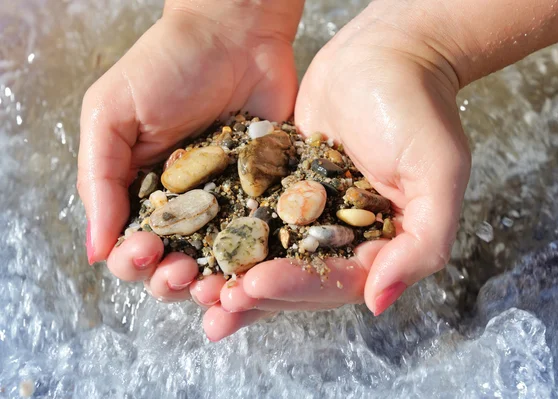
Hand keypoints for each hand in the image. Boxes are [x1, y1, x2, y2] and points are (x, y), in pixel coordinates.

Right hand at [77, 1, 302, 338]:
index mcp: (141, 192)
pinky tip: (255, 272)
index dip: (133, 261)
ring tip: (218, 284)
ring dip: (214, 285)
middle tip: (181, 270)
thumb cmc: (167, 66)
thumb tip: (95, 249)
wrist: (237, 35)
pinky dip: (257, 264)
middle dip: (170, 281)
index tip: (144, 250)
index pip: (130, 248)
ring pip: (218, 265)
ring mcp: (228, 205)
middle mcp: (185, 207)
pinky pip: (263, 241)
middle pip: (172, 266)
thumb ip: (99, 178)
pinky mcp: (267, 196)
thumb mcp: (113, 114)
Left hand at [217, 3, 470, 325]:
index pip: (337, 281)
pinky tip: (196, 246)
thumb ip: (424, 242)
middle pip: (297, 279)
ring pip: (269, 254)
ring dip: (235, 274)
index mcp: (382, 244)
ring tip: (194, 288)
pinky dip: (227, 233)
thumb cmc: (419, 106)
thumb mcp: (438, 172)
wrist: (387, 50)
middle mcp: (345, 235)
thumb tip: (378, 302)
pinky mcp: (284, 185)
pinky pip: (253, 215)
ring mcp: (311, 211)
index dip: (295, 288)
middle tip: (213, 301)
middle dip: (256, 294)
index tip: (254, 285)